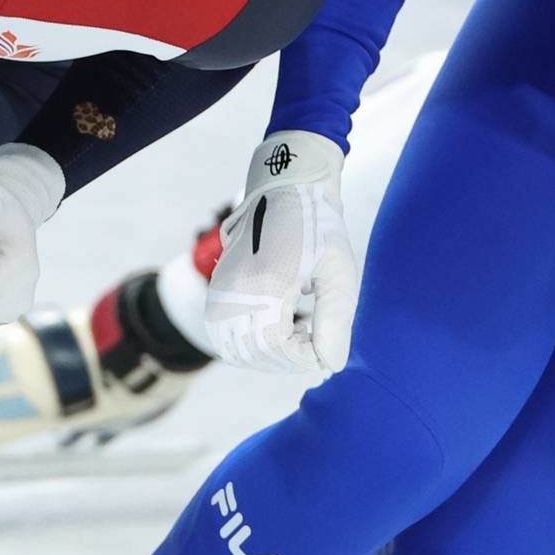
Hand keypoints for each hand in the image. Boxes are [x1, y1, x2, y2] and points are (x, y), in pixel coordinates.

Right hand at [203, 130, 358, 374]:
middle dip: (290, 360)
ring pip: (237, 351)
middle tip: (318, 345)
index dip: (305, 358)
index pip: (277, 348)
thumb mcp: (338, 273)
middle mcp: (233, 292)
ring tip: (299, 338)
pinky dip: (251, 345)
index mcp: (265, 285)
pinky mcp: (215, 292)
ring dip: (270, 356)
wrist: (285, 190)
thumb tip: (330, 365)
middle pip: (257, 353)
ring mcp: (219, 292)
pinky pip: (225, 337)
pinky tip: (279, 331)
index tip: (327, 349)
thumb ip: (335, 322)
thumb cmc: (318, 229)